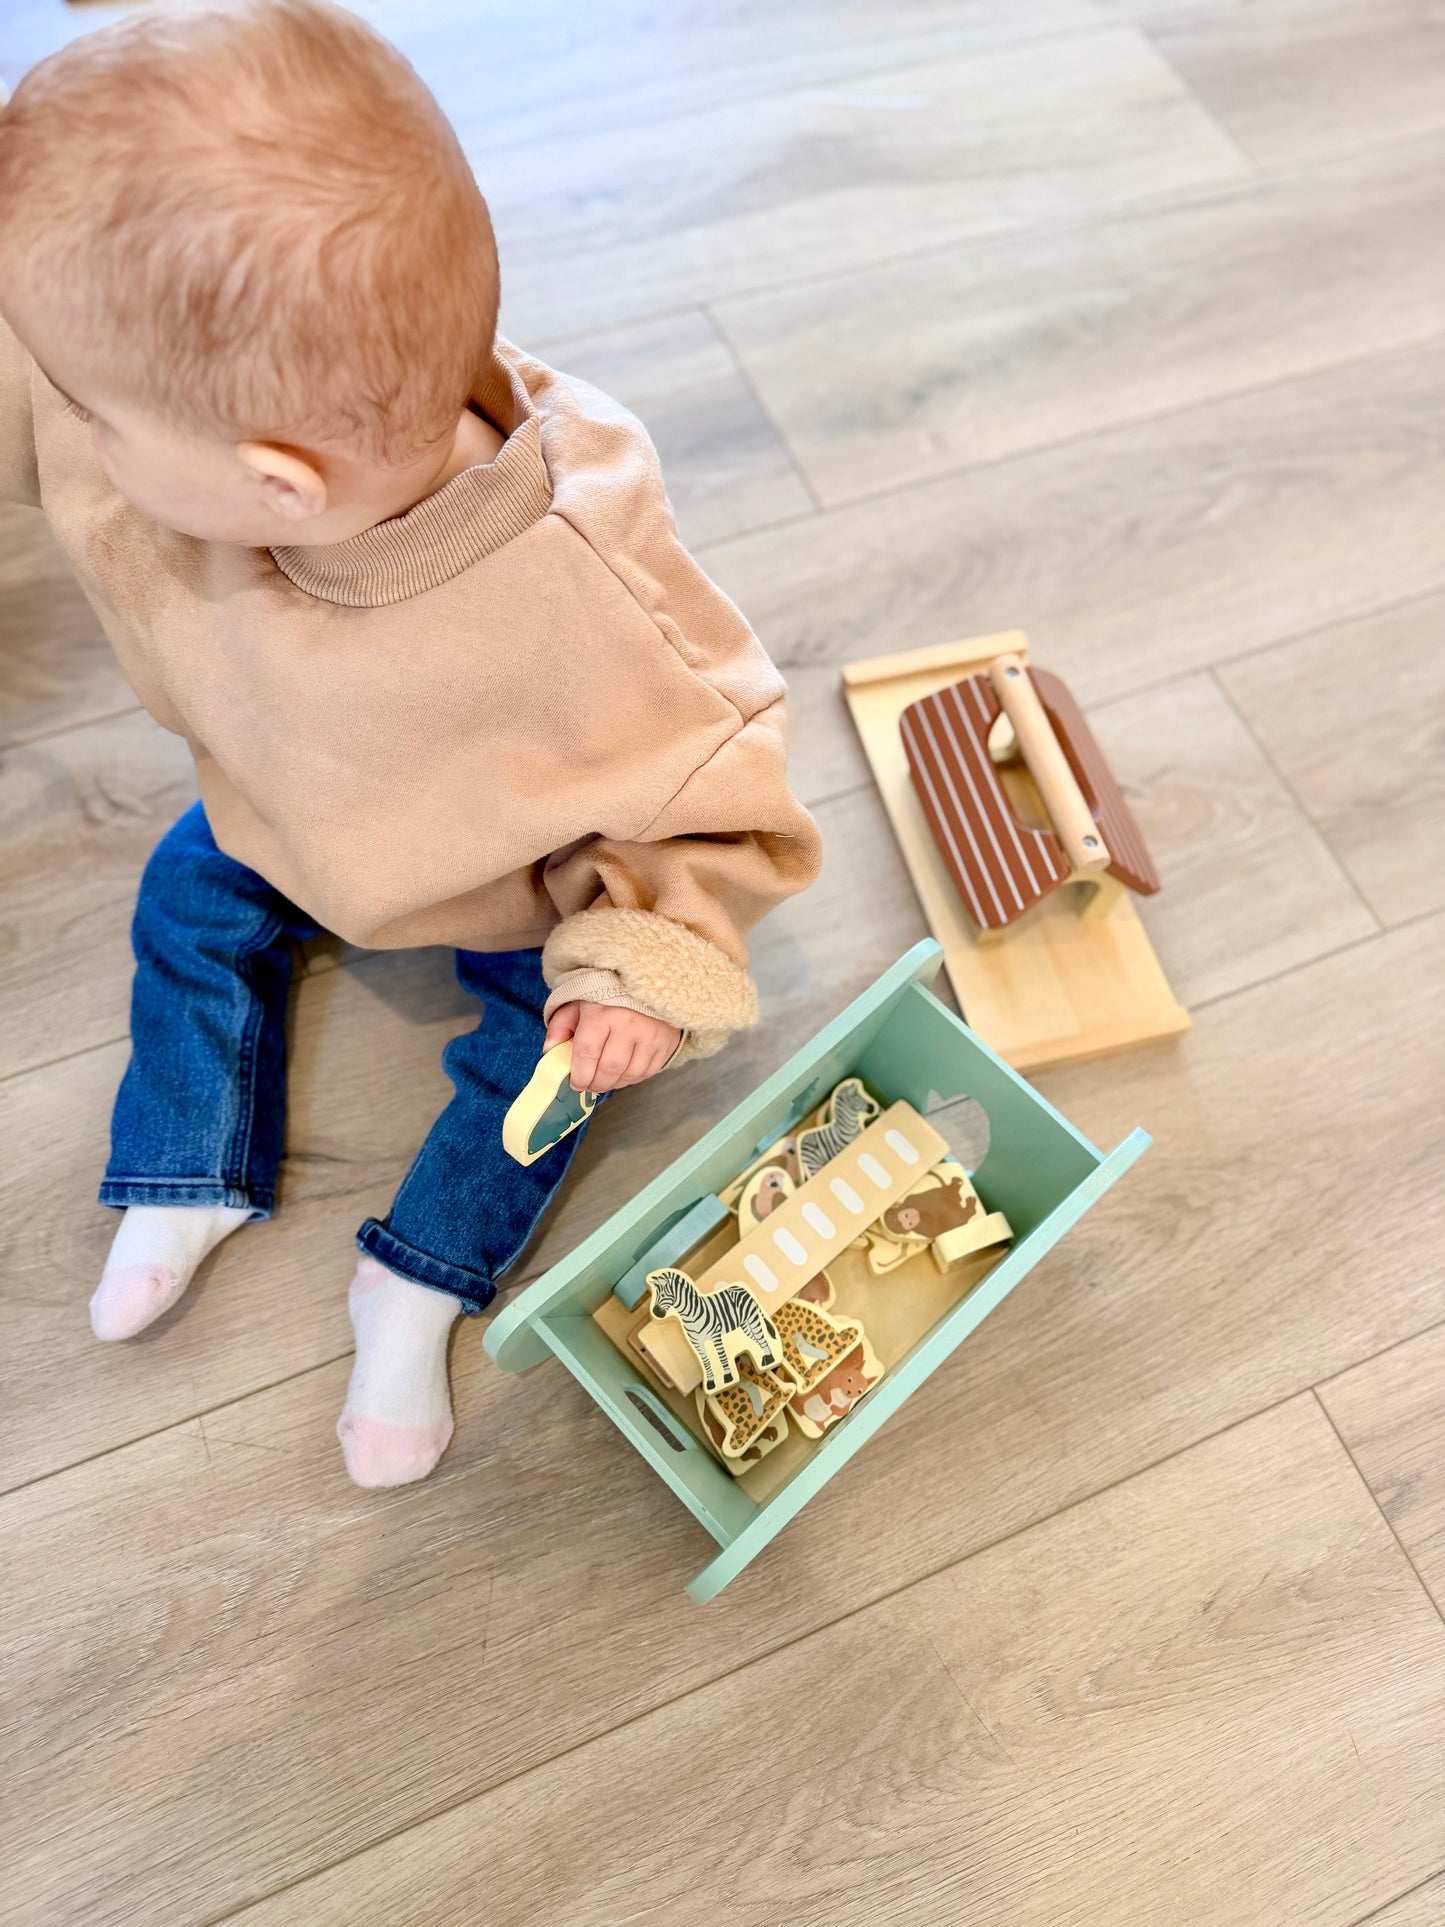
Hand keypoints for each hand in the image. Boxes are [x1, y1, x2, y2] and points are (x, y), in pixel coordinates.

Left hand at [543, 1002, 681, 1092]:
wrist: (649, 982)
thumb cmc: (609, 995)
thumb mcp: (579, 1002)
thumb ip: (561, 1026)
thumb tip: (549, 1052)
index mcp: (602, 1013)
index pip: (587, 1054)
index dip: (579, 1075)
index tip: (575, 1082)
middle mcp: (629, 1025)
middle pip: (609, 1069)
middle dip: (595, 1084)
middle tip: (589, 1084)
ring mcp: (651, 1035)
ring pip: (629, 1075)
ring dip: (614, 1082)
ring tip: (605, 1077)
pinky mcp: (665, 1044)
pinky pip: (646, 1073)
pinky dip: (632, 1077)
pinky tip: (623, 1070)